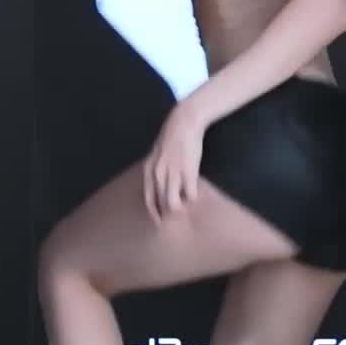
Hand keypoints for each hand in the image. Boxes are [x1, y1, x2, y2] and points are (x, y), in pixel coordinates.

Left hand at [143, 102, 206, 222]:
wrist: (184, 122)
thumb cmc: (172, 137)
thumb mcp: (157, 153)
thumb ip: (156, 169)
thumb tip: (158, 184)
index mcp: (149, 170)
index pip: (148, 199)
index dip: (154, 213)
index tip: (159, 222)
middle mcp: (158, 174)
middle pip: (162, 204)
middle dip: (169, 212)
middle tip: (178, 213)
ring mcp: (173, 174)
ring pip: (174, 204)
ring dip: (182, 206)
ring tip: (188, 201)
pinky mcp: (188, 172)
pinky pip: (191, 195)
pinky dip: (194, 196)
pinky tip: (196, 190)